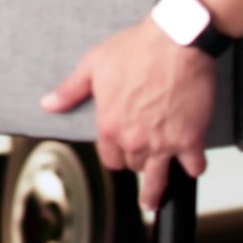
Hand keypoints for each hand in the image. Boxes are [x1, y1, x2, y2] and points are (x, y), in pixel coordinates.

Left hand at [40, 17, 216, 213]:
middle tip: (144, 150)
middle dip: (138, 159)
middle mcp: (135, 140)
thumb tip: (49, 104)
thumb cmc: (137, 48)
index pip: (110, 159)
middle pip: (134, 166)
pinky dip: (194, 167)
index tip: (122, 151)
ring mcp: (163, 143)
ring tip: (154, 200)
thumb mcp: (93, 64)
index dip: (116, 154)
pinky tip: (192, 164)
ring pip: (159, 178)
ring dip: (158, 189)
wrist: (176, 41)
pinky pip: (193, 167)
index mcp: (110, 126)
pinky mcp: (190, 139)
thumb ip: (70, 90)